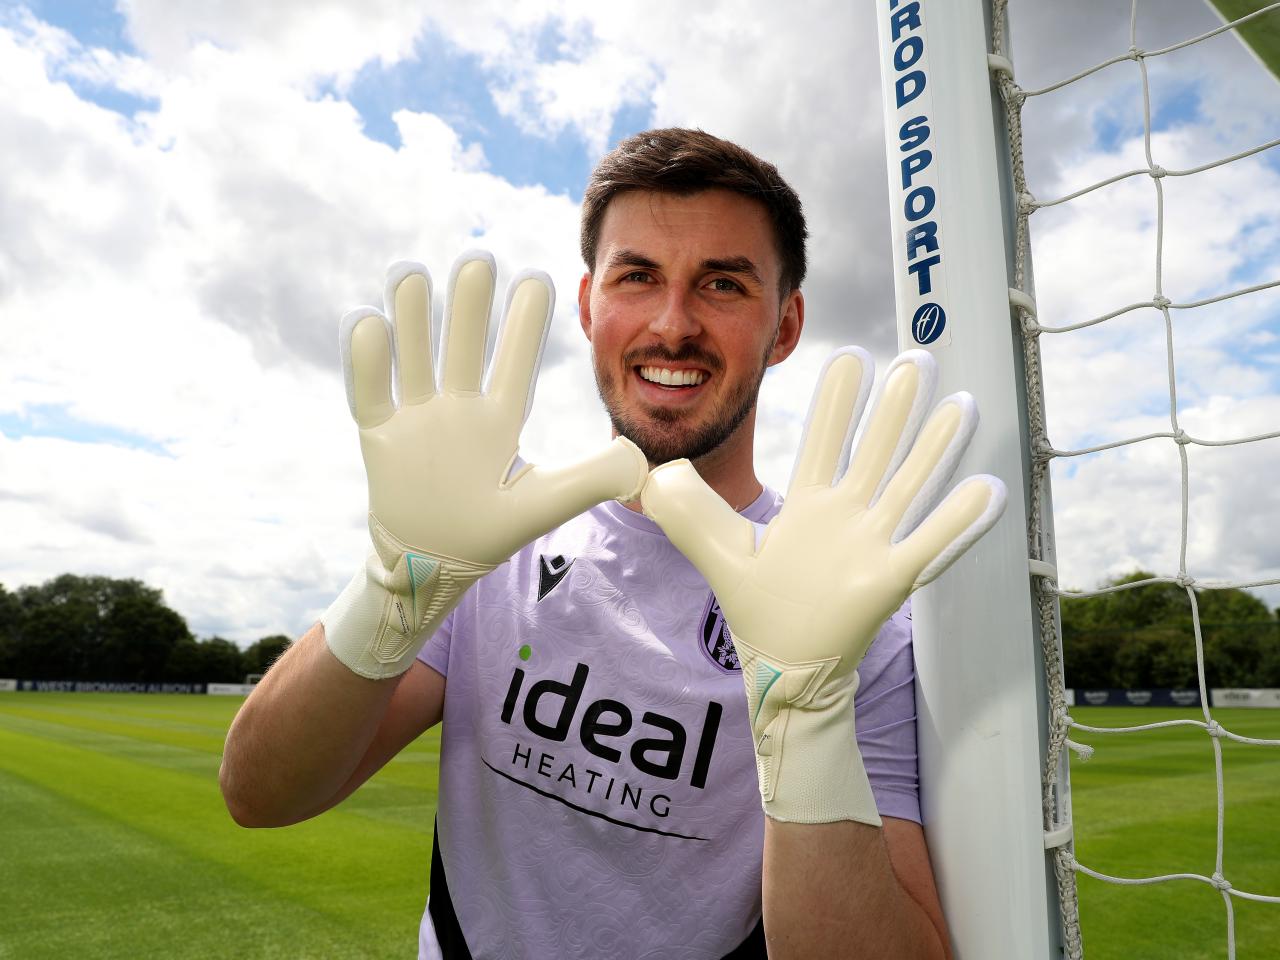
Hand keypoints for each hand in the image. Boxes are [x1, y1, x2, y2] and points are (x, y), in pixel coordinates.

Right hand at [323, 252, 646, 678]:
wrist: (432, 565)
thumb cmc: (490, 531)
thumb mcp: (544, 502)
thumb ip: (590, 478)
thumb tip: (640, 460)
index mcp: (500, 418)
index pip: (516, 362)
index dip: (525, 323)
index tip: (538, 277)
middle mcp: (458, 407)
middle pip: (463, 347)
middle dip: (469, 306)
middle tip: (478, 259)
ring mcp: (417, 417)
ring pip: (414, 356)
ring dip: (412, 318)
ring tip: (411, 272)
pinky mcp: (380, 435)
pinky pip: (371, 391)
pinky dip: (367, 360)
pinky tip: (368, 321)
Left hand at [641, 346, 1005, 823]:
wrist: (786, 670)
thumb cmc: (761, 614)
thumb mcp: (722, 555)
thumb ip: (691, 516)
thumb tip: (658, 475)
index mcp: (809, 507)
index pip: (826, 442)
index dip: (838, 403)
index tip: (851, 357)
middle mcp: (846, 518)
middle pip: (874, 452)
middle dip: (893, 409)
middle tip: (915, 361)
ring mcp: (870, 546)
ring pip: (907, 486)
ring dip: (934, 448)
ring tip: (959, 404)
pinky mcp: (887, 581)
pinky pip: (927, 544)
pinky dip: (957, 519)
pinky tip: (984, 486)